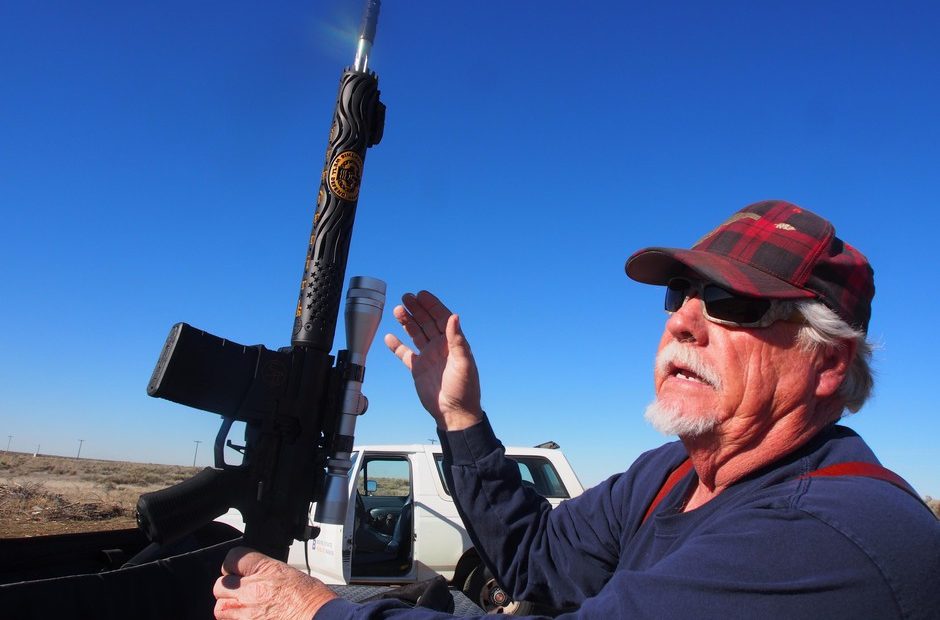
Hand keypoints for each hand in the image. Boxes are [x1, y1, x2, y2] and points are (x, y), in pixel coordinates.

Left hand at [213, 547, 337, 619]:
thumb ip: (267, 573)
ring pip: (220, 607)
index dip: (233, 565)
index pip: (233, 558)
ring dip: (229, 607)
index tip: (237, 570)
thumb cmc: (313, 599)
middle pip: (220, 585)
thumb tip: (258, 575)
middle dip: (229, 589)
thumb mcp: (290, 573)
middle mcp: (251, 590)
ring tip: (243, 609)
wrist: (319, 618)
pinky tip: (250, 618)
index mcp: (264, 569)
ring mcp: (246, 612)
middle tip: (241, 592)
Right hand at [384, 290, 482, 430]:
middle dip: (417, 309)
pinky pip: (405, 354)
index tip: (421, 294)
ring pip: (415, 334)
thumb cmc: (465, 388)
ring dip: (407, 322)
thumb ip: (457, 340)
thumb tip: (454, 316)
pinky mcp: (418, 369)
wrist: (454, 412)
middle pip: (427, 322)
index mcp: (452, 343)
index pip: (442, 318)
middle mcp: (440, 347)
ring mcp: (428, 357)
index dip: (432, 305)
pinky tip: (389, 337)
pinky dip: (397, 346)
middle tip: (406, 297)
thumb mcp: (464, 362)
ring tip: (398, 309)